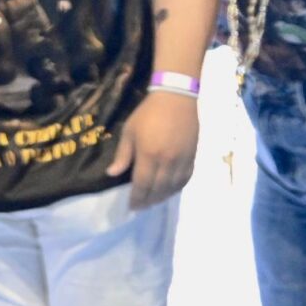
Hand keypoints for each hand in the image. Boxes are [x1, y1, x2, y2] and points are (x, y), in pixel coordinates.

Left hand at [108, 89, 199, 209]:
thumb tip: (112, 174)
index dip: (137, 198)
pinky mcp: (193, 156)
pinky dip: (177, 187)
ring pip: (173, 186)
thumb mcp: (129, 131)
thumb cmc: (148, 113)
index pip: (142, 184)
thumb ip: (123, 155)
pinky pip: (186, 178)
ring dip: (163, 197)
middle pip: (158, 189)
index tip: (131, 206)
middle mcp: (167, 161)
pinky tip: (170, 190)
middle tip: (141, 206)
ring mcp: (182, 160)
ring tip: (153, 201)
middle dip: (148, 200)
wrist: (177, 98)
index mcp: (149, 155)